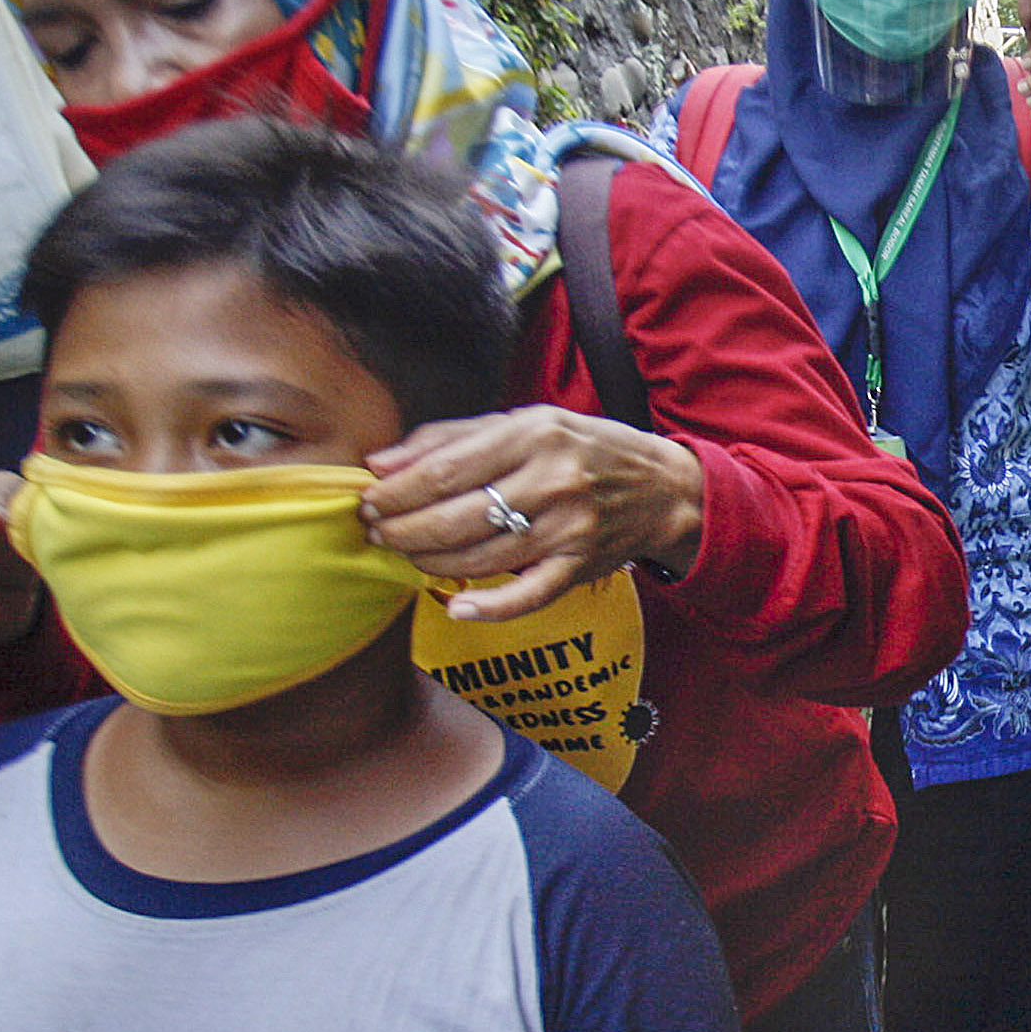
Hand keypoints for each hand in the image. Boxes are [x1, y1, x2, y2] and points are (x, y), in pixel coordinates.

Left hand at [360, 406, 706, 622]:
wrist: (662, 488)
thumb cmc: (581, 450)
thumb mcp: (523, 423)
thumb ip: (450, 438)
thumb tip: (379, 463)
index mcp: (532, 434)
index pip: (442, 470)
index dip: (395, 493)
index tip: (369, 501)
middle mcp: (550, 480)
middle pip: (452, 519)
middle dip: (401, 531)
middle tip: (377, 533)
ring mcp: (567, 528)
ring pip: (478, 559)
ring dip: (430, 564)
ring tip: (410, 555)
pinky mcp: (579, 566)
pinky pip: (526, 596)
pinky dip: (489, 608)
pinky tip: (458, 607)